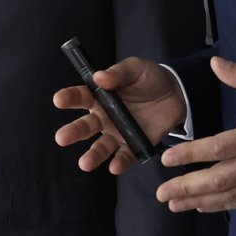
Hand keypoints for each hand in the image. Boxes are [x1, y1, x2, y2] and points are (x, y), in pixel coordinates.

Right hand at [53, 57, 188, 173]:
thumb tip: (99, 77)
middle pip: (85, 126)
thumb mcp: (135, 68)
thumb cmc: (149, 78)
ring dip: (93, 155)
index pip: (80, 96)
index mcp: (99, 96)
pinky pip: (125, 156)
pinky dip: (119, 162)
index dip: (68, 98)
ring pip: (101, 146)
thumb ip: (118, 73)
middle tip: (62, 138)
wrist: (177, 93)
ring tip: (85, 163)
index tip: (59, 100)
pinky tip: (114, 166)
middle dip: (73, 132)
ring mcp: (118, 133)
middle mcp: (104, 117)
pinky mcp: (135, 144)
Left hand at [157, 58, 235, 211]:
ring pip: (232, 195)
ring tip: (175, 205)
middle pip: (221, 180)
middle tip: (162, 195)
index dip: (191, 155)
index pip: (220, 148)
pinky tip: (206, 206)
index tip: (166, 160)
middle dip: (189, 188)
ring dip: (201, 201)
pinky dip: (224, 205)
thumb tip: (214, 64)